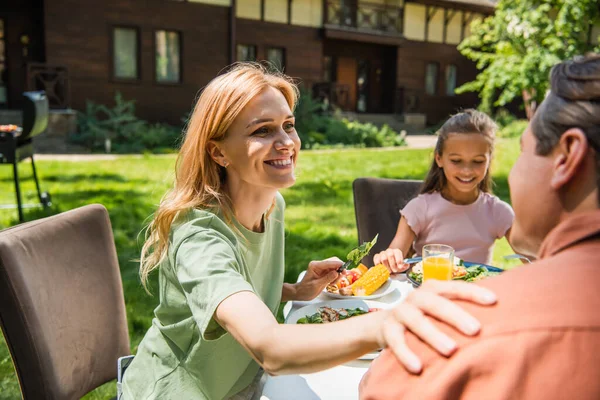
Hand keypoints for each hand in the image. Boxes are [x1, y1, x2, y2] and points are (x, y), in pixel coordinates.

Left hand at [294, 257, 341, 300]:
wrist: (301, 293)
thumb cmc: (306, 289)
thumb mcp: (316, 285)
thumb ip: (327, 278)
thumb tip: (337, 272)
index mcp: (315, 265)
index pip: (329, 262)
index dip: (338, 264)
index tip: (345, 268)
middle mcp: (319, 265)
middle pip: (333, 262)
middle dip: (339, 269)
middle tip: (341, 277)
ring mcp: (322, 268)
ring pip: (335, 267)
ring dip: (338, 274)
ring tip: (333, 283)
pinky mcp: (324, 273)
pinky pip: (334, 272)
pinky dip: (335, 277)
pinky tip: (331, 283)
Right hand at [373, 248, 408, 272]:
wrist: (388, 265)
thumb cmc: (395, 265)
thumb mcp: (401, 266)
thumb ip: (404, 266)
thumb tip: (406, 265)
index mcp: (396, 251)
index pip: (397, 253)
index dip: (399, 260)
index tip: (400, 267)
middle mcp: (389, 251)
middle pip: (390, 255)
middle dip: (393, 265)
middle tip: (394, 271)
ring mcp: (382, 253)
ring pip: (383, 258)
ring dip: (387, 267)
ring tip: (389, 271)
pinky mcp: (376, 257)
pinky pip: (377, 260)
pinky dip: (379, 265)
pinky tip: (382, 269)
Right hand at [376, 280, 496, 373]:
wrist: (385, 325)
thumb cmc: (424, 316)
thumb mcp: (438, 308)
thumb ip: (459, 309)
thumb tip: (499, 317)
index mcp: (432, 289)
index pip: (454, 288)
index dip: (473, 292)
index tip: (494, 300)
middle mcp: (416, 297)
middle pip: (436, 303)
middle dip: (456, 316)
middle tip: (476, 330)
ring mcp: (400, 312)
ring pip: (417, 322)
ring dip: (434, 335)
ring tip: (451, 351)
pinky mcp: (388, 330)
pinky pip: (397, 342)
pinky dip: (406, 354)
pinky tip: (418, 368)